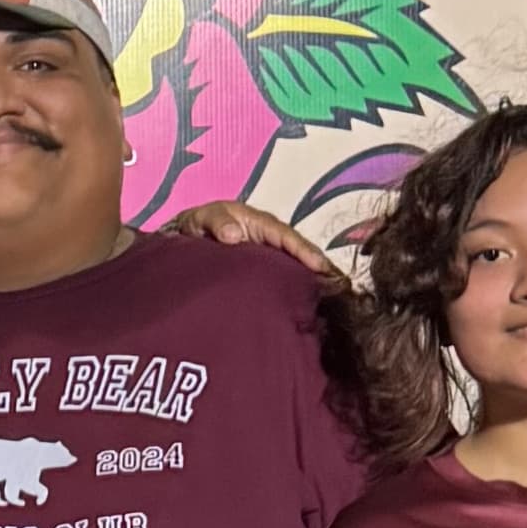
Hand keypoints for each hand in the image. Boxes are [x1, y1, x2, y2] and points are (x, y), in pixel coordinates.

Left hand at [159, 195, 345, 281]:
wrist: (185, 241)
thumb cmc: (198, 226)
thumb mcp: (203, 219)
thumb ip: (216, 223)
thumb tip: (233, 235)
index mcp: (261, 224)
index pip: (287, 238)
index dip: (304, 251)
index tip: (320, 266)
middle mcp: (272, 242)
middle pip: (301, 255)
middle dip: (321, 269)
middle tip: (341, 286)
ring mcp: (270, 260)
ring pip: (297, 271)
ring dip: (316, 282)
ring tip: (336, 299)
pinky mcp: (266, 275)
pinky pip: (287, 282)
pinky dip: (301, 292)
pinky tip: (312, 309)